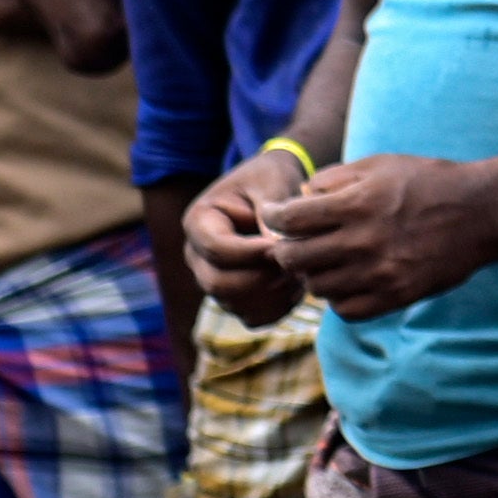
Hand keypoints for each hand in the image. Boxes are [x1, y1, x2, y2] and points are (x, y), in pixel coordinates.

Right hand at [183, 151, 304, 315]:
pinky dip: (278, 309)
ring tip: (299, 271)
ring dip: (273, 294)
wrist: (275, 191)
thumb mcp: (274, 183)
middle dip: (262, 277)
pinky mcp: (234, 298)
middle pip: (219, 284)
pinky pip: (252, 318)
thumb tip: (276, 252)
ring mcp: (213, 279)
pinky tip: (296, 286)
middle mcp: (198, 255)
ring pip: (236, 304)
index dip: (251, 253)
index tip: (282, 246)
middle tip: (295, 262)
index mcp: (199, 221)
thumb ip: (274, 214)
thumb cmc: (272, 179)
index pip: (217, 249)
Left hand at [262, 151, 497, 318]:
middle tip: (293, 244)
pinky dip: (339, 298)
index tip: (274, 216)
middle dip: (286, 250)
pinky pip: (346, 310)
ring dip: (314, 275)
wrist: (481, 213)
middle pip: (295, 259)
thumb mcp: (380, 165)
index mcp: (356, 204)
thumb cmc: (428, 182)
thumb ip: (335, 178)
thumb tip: (301, 196)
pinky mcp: (396, 296)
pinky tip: (348, 281)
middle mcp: (363, 241)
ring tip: (325, 262)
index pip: (289, 219)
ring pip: (317, 287)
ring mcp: (379, 273)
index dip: (272, 217)